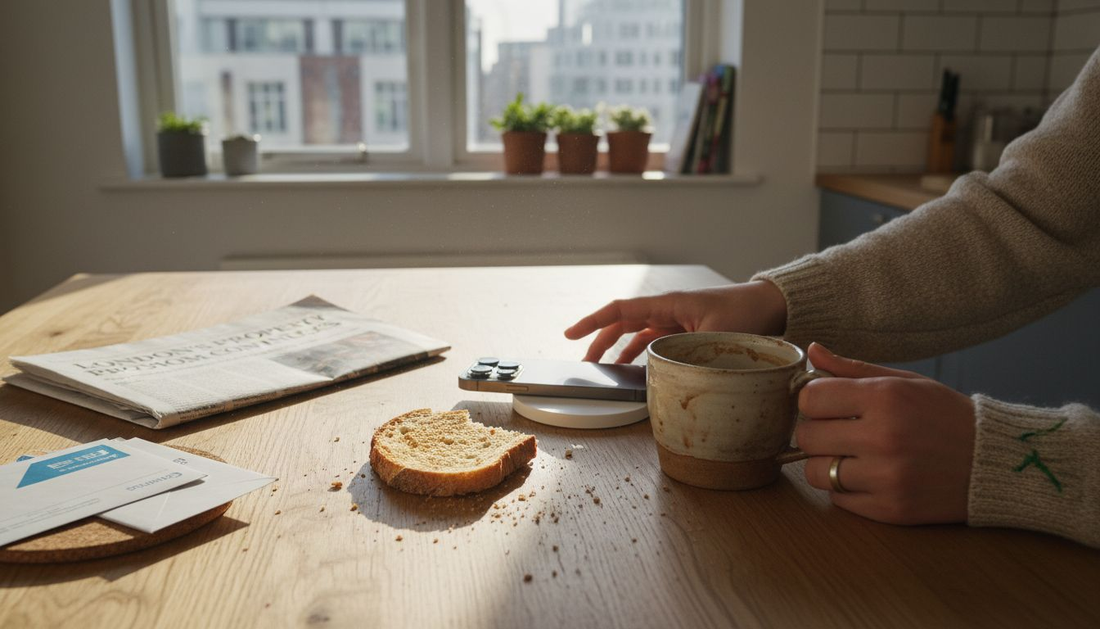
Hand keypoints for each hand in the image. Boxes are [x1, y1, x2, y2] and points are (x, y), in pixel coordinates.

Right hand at [563, 281, 787, 362]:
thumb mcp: (720, 335)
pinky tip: (631, 367)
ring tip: (603, 370)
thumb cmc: (748, 312)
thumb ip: (693, 355)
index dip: (592, 322)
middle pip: (621, 324)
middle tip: (584, 364)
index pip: (620, 311)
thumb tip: (671, 378)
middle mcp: (667, 310)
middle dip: (598, 341)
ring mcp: (675, 320)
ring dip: (617, 349)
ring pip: (635, 333)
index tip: (570, 334)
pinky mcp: (684, 330)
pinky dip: (638, 353)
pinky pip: (653, 340)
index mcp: (669, 304)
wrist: (772, 304)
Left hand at [796, 343, 975, 524]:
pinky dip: (845, 489)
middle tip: (839, 431)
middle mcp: (883, 438)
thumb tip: (812, 351)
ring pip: (815, 472)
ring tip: (852, 455)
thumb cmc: (945, 415)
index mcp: (884, 398)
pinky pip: (838, 499)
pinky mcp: (890, 509)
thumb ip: (853, 368)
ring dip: (826, 463)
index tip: (827, 404)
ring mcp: (886, 478)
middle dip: (817, 432)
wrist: (994, 462)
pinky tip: (869, 476)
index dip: (813, 401)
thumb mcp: (905, 382)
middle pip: (806, 436)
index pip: (810, 399)